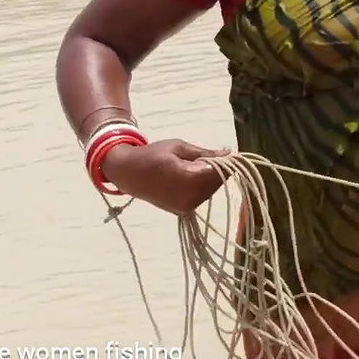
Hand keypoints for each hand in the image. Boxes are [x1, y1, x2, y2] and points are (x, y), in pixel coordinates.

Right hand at [100, 139, 228, 215]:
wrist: (127, 173)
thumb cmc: (152, 154)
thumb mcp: (179, 147)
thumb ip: (206, 153)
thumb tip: (231, 153)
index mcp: (188, 179)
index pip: (220, 171)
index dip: (228, 161)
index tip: (230, 152)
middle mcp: (189, 197)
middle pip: (218, 182)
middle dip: (220, 169)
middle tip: (209, 156)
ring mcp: (186, 207)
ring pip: (212, 190)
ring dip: (211, 178)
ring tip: (194, 166)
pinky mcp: (182, 211)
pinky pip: (202, 196)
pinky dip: (203, 186)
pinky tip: (192, 176)